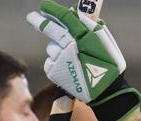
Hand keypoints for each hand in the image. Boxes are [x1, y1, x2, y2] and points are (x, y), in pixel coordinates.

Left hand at [27, 1, 140, 120]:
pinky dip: (56, 63)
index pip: (64, 17)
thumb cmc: (109, 66)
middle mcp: (69, 46)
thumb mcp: (105, 42)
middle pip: (51, 29)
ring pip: (52, 47)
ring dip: (57, 49)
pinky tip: (68, 69)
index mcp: (83, 36)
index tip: (44, 6)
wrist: (104, 92)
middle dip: (39, 21)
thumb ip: (91, 26)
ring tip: (71, 60)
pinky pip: (50, 61)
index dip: (53, 10)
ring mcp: (60, 59)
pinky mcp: (54, 71)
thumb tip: (75, 13)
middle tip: (31, 17)